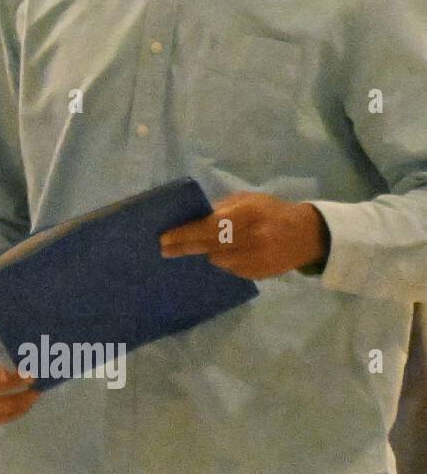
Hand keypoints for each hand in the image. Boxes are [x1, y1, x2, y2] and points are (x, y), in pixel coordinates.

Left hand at [160, 192, 327, 279]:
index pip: (211, 225)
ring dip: (208, 253)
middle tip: (165, 249)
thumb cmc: (271, 212)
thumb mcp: (248, 200)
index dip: (186, 233)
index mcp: (250, 213)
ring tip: (197, 247)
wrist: (308, 235)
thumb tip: (191, 219)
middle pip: (211, 245)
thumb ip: (222, 208)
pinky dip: (224, 262)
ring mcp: (259, 258)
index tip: (165, 238)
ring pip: (219, 260)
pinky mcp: (261, 273)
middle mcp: (255, 237)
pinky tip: (224, 255)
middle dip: (185, 247)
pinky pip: (232, 270)